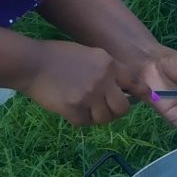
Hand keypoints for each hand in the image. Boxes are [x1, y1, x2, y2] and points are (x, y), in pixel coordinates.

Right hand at [23, 41, 139, 125]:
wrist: (32, 63)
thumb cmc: (60, 55)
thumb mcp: (91, 54)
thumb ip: (108, 69)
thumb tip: (122, 86)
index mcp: (109, 64)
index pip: (134, 82)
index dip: (141, 93)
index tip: (144, 98)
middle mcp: (103, 81)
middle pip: (123, 108)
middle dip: (118, 111)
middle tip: (108, 109)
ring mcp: (88, 97)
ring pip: (105, 118)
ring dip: (99, 117)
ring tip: (89, 109)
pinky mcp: (73, 109)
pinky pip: (85, 122)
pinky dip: (82, 119)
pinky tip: (75, 110)